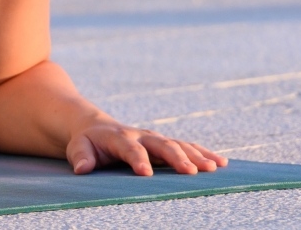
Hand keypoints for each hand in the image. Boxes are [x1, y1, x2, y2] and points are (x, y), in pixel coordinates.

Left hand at [65, 120, 224, 176]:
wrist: (96, 126)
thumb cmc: (87, 142)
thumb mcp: (78, 147)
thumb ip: (81, 156)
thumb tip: (82, 168)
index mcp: (120, 137)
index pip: (130, 148)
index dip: (138, 160)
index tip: (146, 174)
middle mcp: (142, 135)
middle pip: (162, 145)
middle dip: (177, 158)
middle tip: (192, 172)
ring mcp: (156, 139)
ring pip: (179, 145)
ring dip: (197, 155)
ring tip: (215, 167)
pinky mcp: (165, 144)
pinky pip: (187, 147)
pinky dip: (204, 154)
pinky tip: (222, 163)